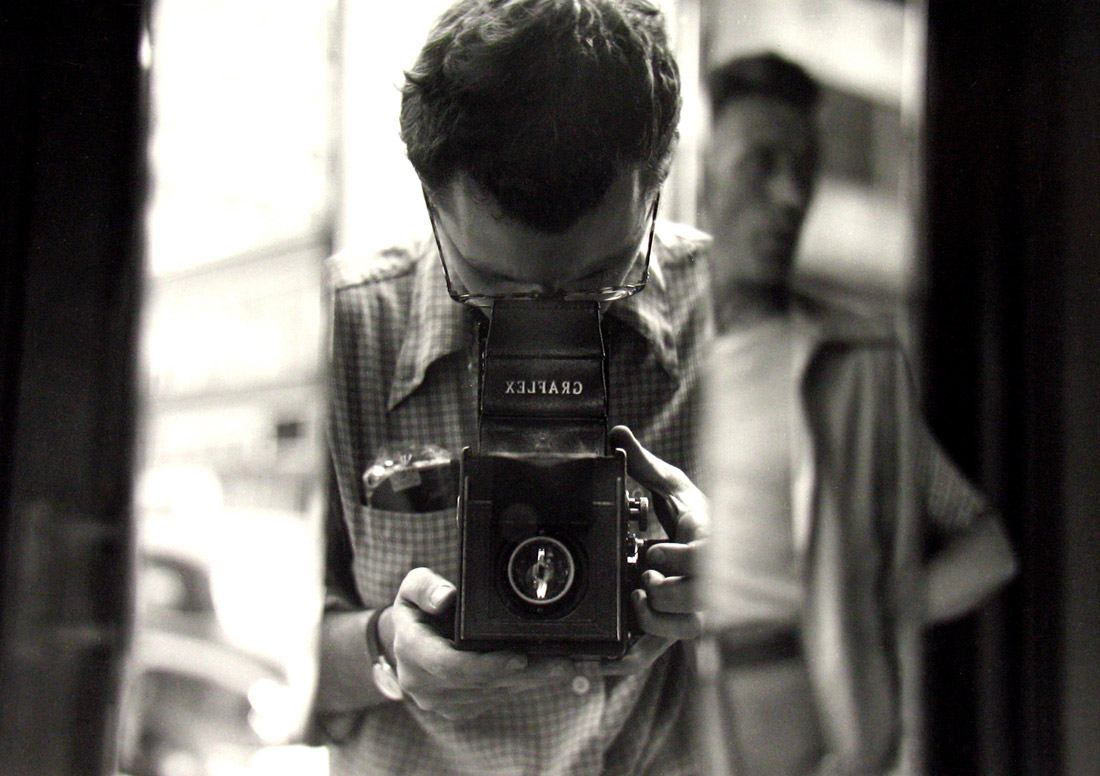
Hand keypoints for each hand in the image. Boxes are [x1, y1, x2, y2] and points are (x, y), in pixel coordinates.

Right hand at [388, 567, 572, 720]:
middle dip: (522, 675)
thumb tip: (445, 598)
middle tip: (559, 664)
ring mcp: (438, 701)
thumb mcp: (413, 587)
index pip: (449, 665)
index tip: (519, 658)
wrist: (411, 640)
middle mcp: (420, 682)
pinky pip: (491, 701)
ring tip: (560, 667)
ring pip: (490, 695)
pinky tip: (541, 674)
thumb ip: (425, 586)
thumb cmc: (417, 609)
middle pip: (479, 684)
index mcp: (409, 651)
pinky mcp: (455, 709)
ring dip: (527, 682)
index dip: (486, 665)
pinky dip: (517, 687)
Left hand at [609, 425, 707, 642]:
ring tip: (636, 600)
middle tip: (645, 577)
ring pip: (690, 628)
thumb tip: (618, 433)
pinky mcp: (679, 627)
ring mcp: (697, 607)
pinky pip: (664, 651)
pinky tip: (607, 656)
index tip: (655, 549)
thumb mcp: (670, 485)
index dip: (681, 559)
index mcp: (711, 542)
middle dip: (669, 592)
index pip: (709, 559)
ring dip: (659, 620)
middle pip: (702, 600)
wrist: (707, 547)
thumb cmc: (692, 515)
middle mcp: (711, 580)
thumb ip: (645, 464)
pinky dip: (635, 656)